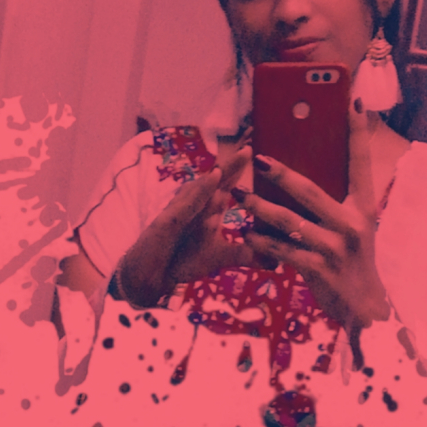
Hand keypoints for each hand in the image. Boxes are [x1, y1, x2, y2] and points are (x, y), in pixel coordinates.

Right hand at [118, 140, 253, 305]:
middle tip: (250, 149)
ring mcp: (180, 211)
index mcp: (208, 209)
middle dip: (233, 165)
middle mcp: (195, 205)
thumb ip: (245, 255)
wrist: (152, 277)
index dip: (239, 170)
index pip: (226, 186)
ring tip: (237, 159)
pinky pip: (184, 205)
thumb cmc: (182, 260)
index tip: (258, 154)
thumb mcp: (219, 258)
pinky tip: (211, 181)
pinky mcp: (167, 221)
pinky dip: (198, 193)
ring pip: (200, 188)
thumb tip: (275, 259)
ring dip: (219, 174)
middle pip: (216, 181)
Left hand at [236, 103, 389, 330]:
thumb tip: (302, 175)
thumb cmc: (354, 262)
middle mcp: (352, 224)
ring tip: (240, 196)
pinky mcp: (319, 269)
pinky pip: (282, 250)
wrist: (365, 309)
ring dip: (260, 208)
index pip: (360, 162)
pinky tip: (247, 232)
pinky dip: (262, 241)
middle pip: (311, 190)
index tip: (351, 100)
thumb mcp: (354, 228)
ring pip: (289, 221)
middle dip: (282, 173)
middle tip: (258, 158)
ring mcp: (335, 248)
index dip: (356, 131)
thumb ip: (335, 203)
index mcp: (363, 207)